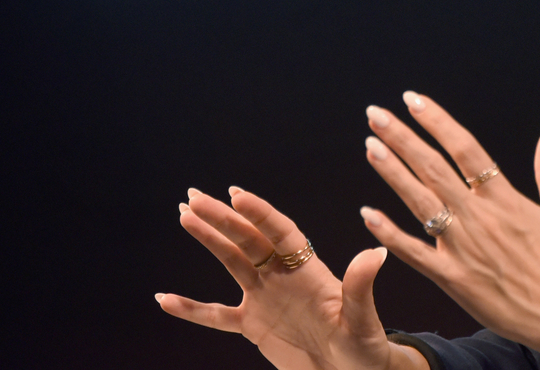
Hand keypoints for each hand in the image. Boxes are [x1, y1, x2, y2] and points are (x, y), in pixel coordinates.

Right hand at [157, 186, 419, 369]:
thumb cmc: (365, 345)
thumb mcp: (363, 319)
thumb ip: (360, 287)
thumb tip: (375, 253)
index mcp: (310, 270)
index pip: (281, 234)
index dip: (260, 214)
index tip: (237, 194)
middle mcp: (284, 276)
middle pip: (249, 240)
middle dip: (223, 218)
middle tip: (194, 197)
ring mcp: (266, 298)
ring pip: (231, 262)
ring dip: (209, 239)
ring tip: (184, 215)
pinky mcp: (254, 325)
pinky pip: (216, 315)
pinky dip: (191, 309)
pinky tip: (164, 298)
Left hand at [360, 94, 539, 364]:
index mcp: (505, 198)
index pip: (464, 148)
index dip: (437, 121)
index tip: (413, 100)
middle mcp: (479, 218)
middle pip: (433, 168)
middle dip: (402, 137)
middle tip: (375, 114)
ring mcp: (462, 248)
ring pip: (419, 202)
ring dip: (392, 172)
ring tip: (370, 146)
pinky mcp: (452, 279)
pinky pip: (413, 252)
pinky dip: (389, 233)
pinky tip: (367, 214)